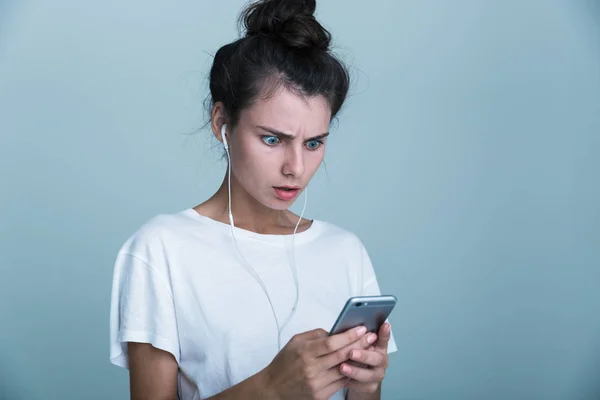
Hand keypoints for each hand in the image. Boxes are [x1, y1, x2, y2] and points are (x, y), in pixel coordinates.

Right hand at [261, 326, 377, 399]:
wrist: (273, 388)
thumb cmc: (284, 363)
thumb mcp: (295, 342)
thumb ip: (315, 335)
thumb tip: (335, 332)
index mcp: (305, 352)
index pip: (332, 343)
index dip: (349, 335)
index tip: (362, 328)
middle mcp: (311, 369)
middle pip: (341, 355)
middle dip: (359, 344)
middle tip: (371, 337)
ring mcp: (317, 384)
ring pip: (344, 370)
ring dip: (359, 359)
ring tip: (369, 349)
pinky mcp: (320, 395)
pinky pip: (341, 383)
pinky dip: (351, 373)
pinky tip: (358, 365)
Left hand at [339, 322, 391, 393]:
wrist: (360, 378)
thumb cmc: (357, 355)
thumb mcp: (356, 343)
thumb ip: (356, 336)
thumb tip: (348, 327)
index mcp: (379, 347)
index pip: (384, 338)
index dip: (385, 333)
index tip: (385, 325)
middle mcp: (381, 360)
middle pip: (377, 358)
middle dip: (364, 355)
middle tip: (351, 352)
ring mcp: (377, 375)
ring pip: (368, 375)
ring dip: (355, 371)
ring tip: (342, 367)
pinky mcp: (370, 387)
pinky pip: (360, 385)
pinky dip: (350, 382)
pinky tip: (340, 378)